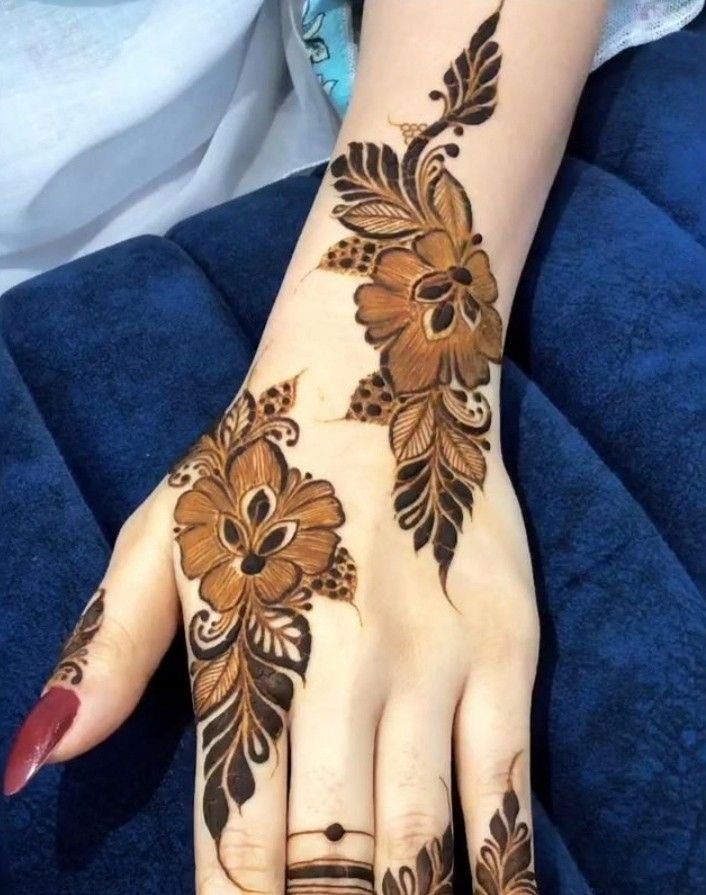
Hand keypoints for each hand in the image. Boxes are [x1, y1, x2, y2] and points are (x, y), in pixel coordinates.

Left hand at [3, 352, 537, 893]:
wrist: (376, 371)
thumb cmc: (257, 459)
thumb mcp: (160, 534)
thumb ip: (106, 651)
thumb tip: (31, 763)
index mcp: (241, 654)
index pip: (229, 842)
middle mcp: (335, 672)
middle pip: (324, 861)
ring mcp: (429, 662)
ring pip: (415, 842)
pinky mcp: (504, 645)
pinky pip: (506, 786)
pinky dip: (497, 870)